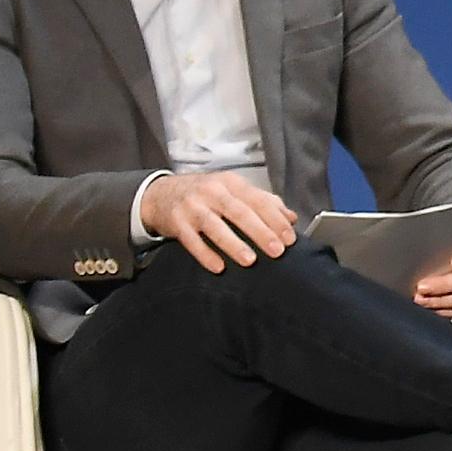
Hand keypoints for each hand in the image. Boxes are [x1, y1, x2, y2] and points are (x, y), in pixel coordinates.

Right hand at [145, 170, 297, 271]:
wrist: (160, 194)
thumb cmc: (204, 194)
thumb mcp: (233, 190)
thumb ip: (263, 202)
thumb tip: (291, 217)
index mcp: (230, 183)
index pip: (258, 200)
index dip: (275, 219)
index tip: (289, 237)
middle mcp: (211, 192)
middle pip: (239, 212)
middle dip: (260, 232)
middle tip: (277, 250)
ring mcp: (192, 207)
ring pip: (214, 226)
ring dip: (233, 244)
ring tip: (250, 260)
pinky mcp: (176, 223)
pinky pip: (191, 240)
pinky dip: (204, 254)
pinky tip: (218, 267)